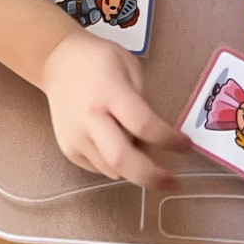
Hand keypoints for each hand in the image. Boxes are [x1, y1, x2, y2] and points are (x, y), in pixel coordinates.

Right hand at [40, 30, 187, 188]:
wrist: (57, 62)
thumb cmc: (99, 61)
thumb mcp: (129, 67)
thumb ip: (143, 101)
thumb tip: (157, 136)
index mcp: (109, 93)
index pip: (142, 124)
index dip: (168, 139)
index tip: (186, 146)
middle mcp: (89, 119)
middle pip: (121, 159)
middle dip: (150, 176)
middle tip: (173, 183)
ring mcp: (76, 139)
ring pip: (113, 169)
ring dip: (135, 167)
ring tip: (141, 148)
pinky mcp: (69, 150)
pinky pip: (100, 168)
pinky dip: (116, 165)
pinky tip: (117, 143)